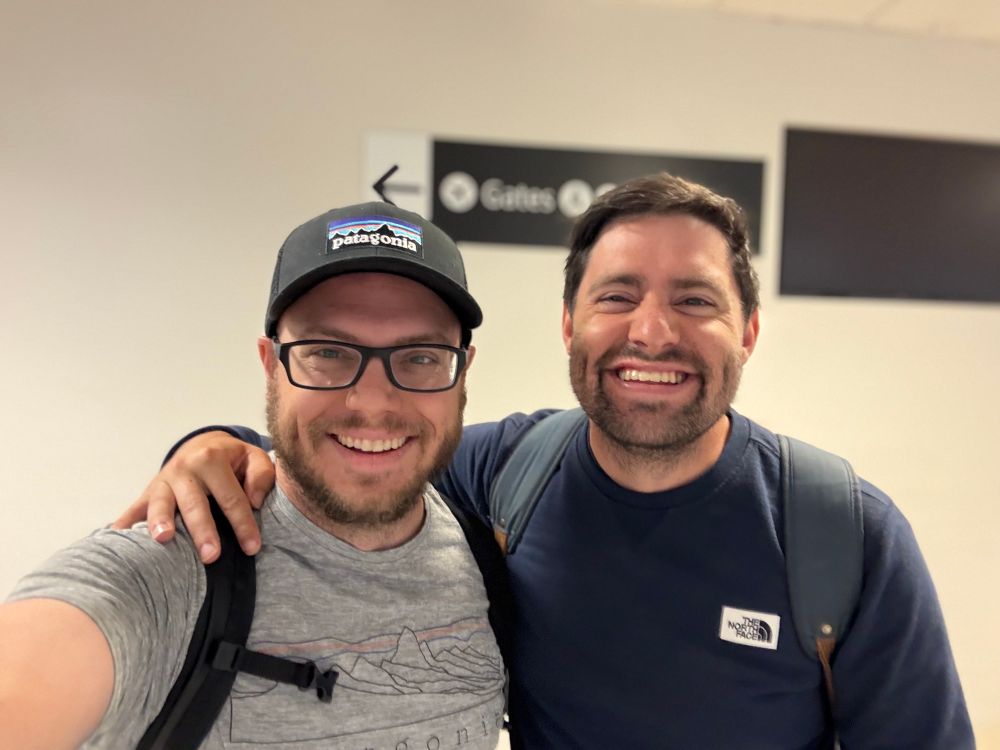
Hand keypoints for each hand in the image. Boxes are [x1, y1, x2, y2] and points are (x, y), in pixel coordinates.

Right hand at [112, 431, 274, 561]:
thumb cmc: (233, 458)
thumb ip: (261, 475)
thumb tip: (254, 501)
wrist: (202, 444)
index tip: (253, 548)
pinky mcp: (148, 492)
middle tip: (211, 556)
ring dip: (160, 522)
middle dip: (203, 531)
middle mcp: (184, 468)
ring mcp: (163, 481)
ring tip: (164, 540)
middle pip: (195, 504)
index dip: (243, 524)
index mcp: (212, 459)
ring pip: (161, 504)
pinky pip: (134, 509)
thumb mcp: (253, 457)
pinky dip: (125, 524)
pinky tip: (118, 539)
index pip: (232, 497)